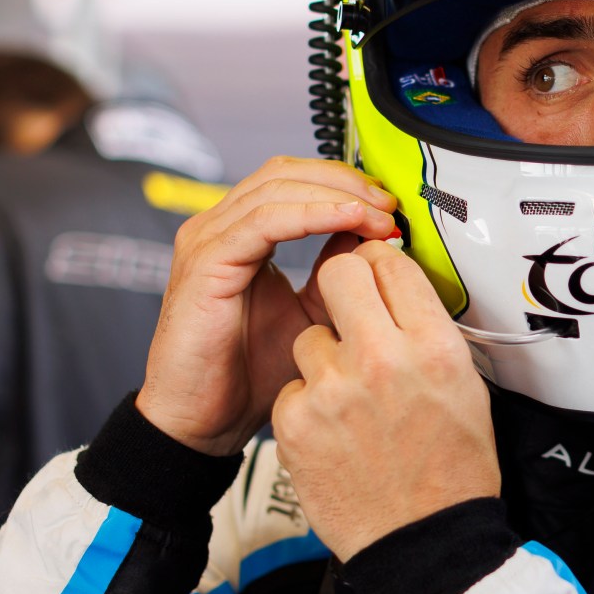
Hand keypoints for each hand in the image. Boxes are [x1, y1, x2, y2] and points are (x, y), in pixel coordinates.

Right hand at [136, 157, 397, 456]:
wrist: (204, 422)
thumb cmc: (249, 375)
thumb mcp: (310, 314)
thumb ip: (334, 273)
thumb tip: (370, 235)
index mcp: (241, 234)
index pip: (293, 180)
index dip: (344, 183)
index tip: (389, 205)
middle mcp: (219, 228)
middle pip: (285, 172)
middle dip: (344, 181)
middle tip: (390, 203)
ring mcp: (207, 241)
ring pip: (277, 189)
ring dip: (335, 195)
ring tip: (377, 214)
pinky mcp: (206, 263)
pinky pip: (263, 221)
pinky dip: (311, 214)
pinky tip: (348, 221)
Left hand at [272, 240, 497, 560]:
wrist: (421, 540)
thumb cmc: (451, 467)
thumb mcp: (464, 387)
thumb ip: (428, 331)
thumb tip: (398, 285)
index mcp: (434, 347)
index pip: (391, 263)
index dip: (379, 261)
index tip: (375, 271)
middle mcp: (383, 359)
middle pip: (339, 273)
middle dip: (340, 282)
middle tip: (347, 305)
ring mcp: (333, 390)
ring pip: (310, 336)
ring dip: (325, 356)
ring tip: (350, 397)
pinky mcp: (296, 421)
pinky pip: (294, 386)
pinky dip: (309, 403)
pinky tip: (335, 430)